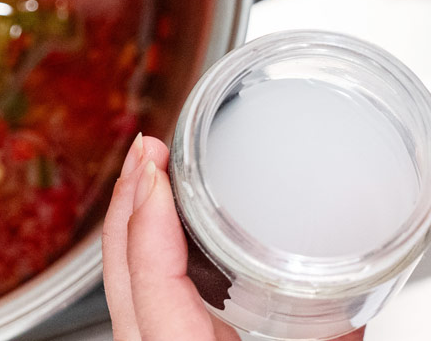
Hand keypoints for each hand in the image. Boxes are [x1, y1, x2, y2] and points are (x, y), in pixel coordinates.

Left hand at [101, 134, 363, 340]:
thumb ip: (321, 340)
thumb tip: (351, 311)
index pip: (149, 279)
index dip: (147, 219)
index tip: (155, 167)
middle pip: (119, 268)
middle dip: (130, 200)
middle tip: (148, 148)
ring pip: (119, 279)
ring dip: (131, 219)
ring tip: (147, 170)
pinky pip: (133, 292)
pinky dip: (139, 251)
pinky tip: (155, 228)